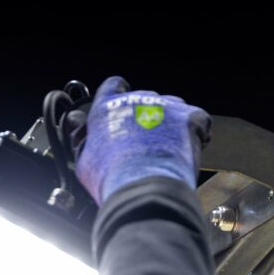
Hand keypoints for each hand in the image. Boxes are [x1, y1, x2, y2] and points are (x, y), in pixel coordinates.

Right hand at [72, 76, 210, 204]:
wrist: (145, 188)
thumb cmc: (111, 178)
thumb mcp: (83, 159)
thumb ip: (79, 136)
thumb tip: (75, 120)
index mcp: (107, 107)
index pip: (112, 86)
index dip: (118, 94)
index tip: (123, 105)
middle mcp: (136, 100)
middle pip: (145, 99)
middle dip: (148, 117)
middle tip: (147, 144)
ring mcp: (165, 106)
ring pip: (173, 106)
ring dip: (172, 123)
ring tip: (170, 149)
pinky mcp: (189, 117)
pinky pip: (198, 118)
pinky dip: (197, 131)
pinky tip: (192, 146)